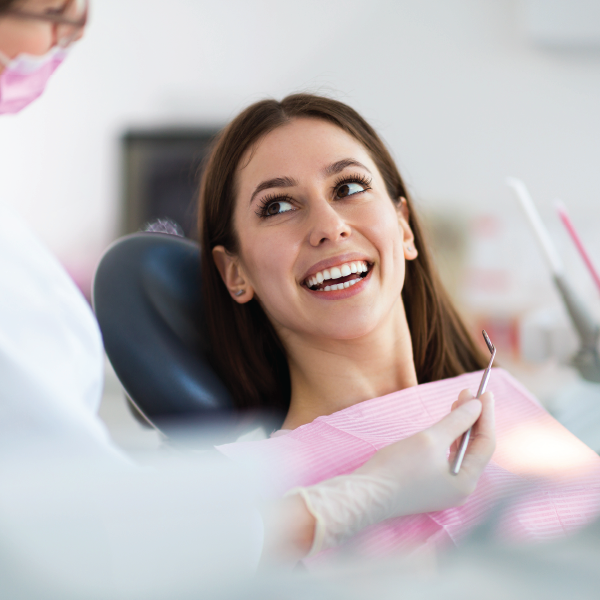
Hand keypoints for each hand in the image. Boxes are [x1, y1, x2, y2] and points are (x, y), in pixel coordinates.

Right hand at [286, 391, 494, 555]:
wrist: (366, 494)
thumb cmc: (399, 467)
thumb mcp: (430, 439)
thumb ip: (457, 421)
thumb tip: (477, 405)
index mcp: (466, 482)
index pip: (485, 443)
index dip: (485, 415)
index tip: (484, 392)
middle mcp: (461, 488)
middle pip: (475, 448)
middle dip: (473, 419)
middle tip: (469, 392)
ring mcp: (446, 489)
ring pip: (462, 451)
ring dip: (461, 426)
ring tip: (459, 402)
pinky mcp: (432, 485)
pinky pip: (449, 457)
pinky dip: (449, 438)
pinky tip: (447, 423)